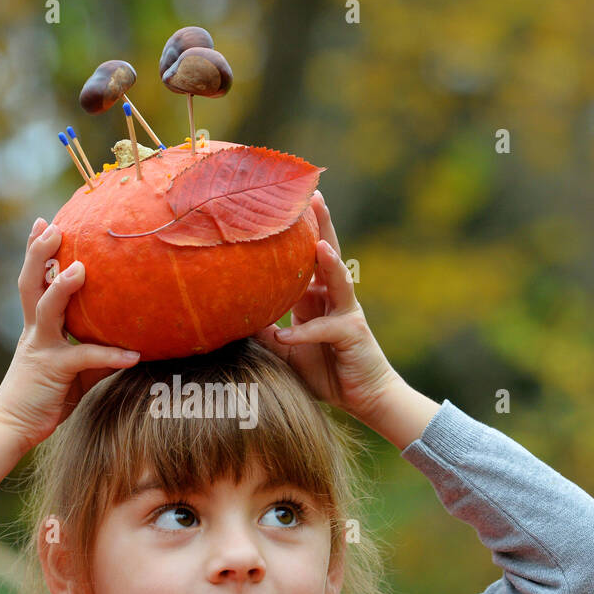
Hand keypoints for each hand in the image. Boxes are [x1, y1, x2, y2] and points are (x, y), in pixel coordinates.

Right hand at [0, 218, 140, 452]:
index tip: (42, 224)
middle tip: (51, 226)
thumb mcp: (74, 372)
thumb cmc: (43, 399)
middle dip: (38, 253)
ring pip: (47, 308)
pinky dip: (110, 355)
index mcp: (36, 329)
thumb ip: (94, 356)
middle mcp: (34, 332)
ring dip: (62, 286)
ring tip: (81, 268)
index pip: (33, 282)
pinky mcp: (52, 370)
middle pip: (30, 283)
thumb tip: (130, 348)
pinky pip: (83, 357)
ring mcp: (40, 349)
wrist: (12, 429)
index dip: (35, 253)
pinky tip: (133, 356)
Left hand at [254, 191, 401, 428]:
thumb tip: (228, 320)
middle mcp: (332, 297)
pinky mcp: (352, 334)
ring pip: (338, 280)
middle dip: (321, 224)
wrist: (364, 397)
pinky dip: (305, 332)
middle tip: (312, 195)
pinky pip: (326, 329)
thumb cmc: (326, 370)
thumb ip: (264, 332)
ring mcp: (346, 312)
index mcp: (316, 295)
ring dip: (329, 262)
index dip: (296, 233)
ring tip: (319, 245)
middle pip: (327, 253)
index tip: (281, 204)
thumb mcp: (285, 349)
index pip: (304, 257)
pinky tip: (286, 335)